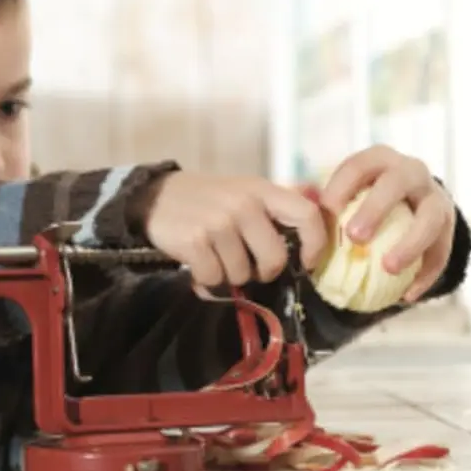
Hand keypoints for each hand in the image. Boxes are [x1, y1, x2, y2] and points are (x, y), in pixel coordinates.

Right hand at [140, 172, 327, 287]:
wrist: (155, 197)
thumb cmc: (207, 200)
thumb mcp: (244, 192)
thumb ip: (275, 210)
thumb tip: (316, 228)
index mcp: (262, 190)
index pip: (307, 215)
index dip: (315, 244)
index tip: (306, 262)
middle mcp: (244, 204)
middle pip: (275, 259)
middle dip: (263, 272)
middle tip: (247, 266)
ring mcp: (218, 222)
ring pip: (242, 273)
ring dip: (228, 275)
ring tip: (215, 258)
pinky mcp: (195, 241)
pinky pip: (214, 278)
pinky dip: (206, 280)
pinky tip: (198, 264)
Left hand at [320, 145, 456, 301]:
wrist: (411, 203)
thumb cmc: (365, 200)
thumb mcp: (348, 192)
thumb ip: (326, 203)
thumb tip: (302, 212)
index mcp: (380, 160)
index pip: (360, 165)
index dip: (342, 186)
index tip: (326, 210)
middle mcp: (411, 172)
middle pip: (398, 182)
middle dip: (376, 208)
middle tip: (355, 236)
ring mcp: (434, 198)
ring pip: (430, 217)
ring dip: (410, 244)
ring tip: (388, 268)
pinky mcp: (448, 227)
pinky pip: (441, 252)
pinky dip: (425, 275)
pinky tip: (407, 295)